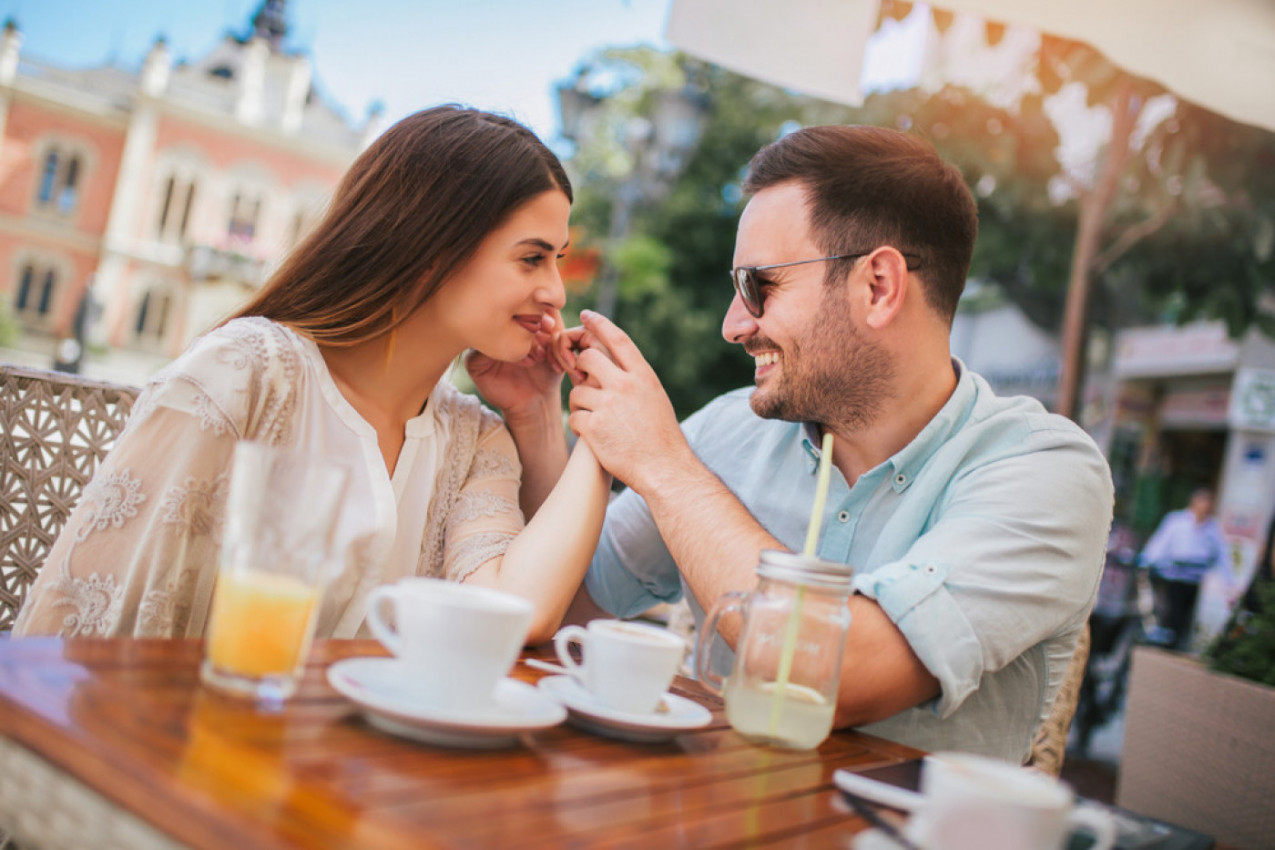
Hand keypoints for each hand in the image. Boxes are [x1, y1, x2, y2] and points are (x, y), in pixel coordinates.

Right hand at [466, 310, 567, 419]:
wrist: (538, 399)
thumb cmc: (546, 368)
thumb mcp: (554, 342)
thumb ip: (552, 321)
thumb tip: (547, 306)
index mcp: (508, 317)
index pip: (516, 302)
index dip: (537, 311)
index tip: (552, 327)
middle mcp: (491, 327)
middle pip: (504, 313)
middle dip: (530, 324)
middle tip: (547, 337)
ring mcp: (480, 342)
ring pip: (494, 329)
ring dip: (520, 339)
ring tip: (540, 354)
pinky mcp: (472, 361)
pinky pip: (484, 350)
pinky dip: (509, 354)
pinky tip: (527, 362)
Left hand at [567, 310, 691, 493]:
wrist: (664, 469)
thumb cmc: (661, 437)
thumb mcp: (655, 398)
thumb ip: (634, 380)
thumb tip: (613, 365)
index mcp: (643, 376)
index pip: (617, 339)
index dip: (599, 324)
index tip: (587, 315)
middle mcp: (625, 385)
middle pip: (588, 358)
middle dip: (580, 367)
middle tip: (582, 381)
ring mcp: (608, 405)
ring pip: (577, 391)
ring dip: (580, 404)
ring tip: (597, 421)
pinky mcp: (594, 427)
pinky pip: (573, 417)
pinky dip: (579, 426)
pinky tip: (594, 436)